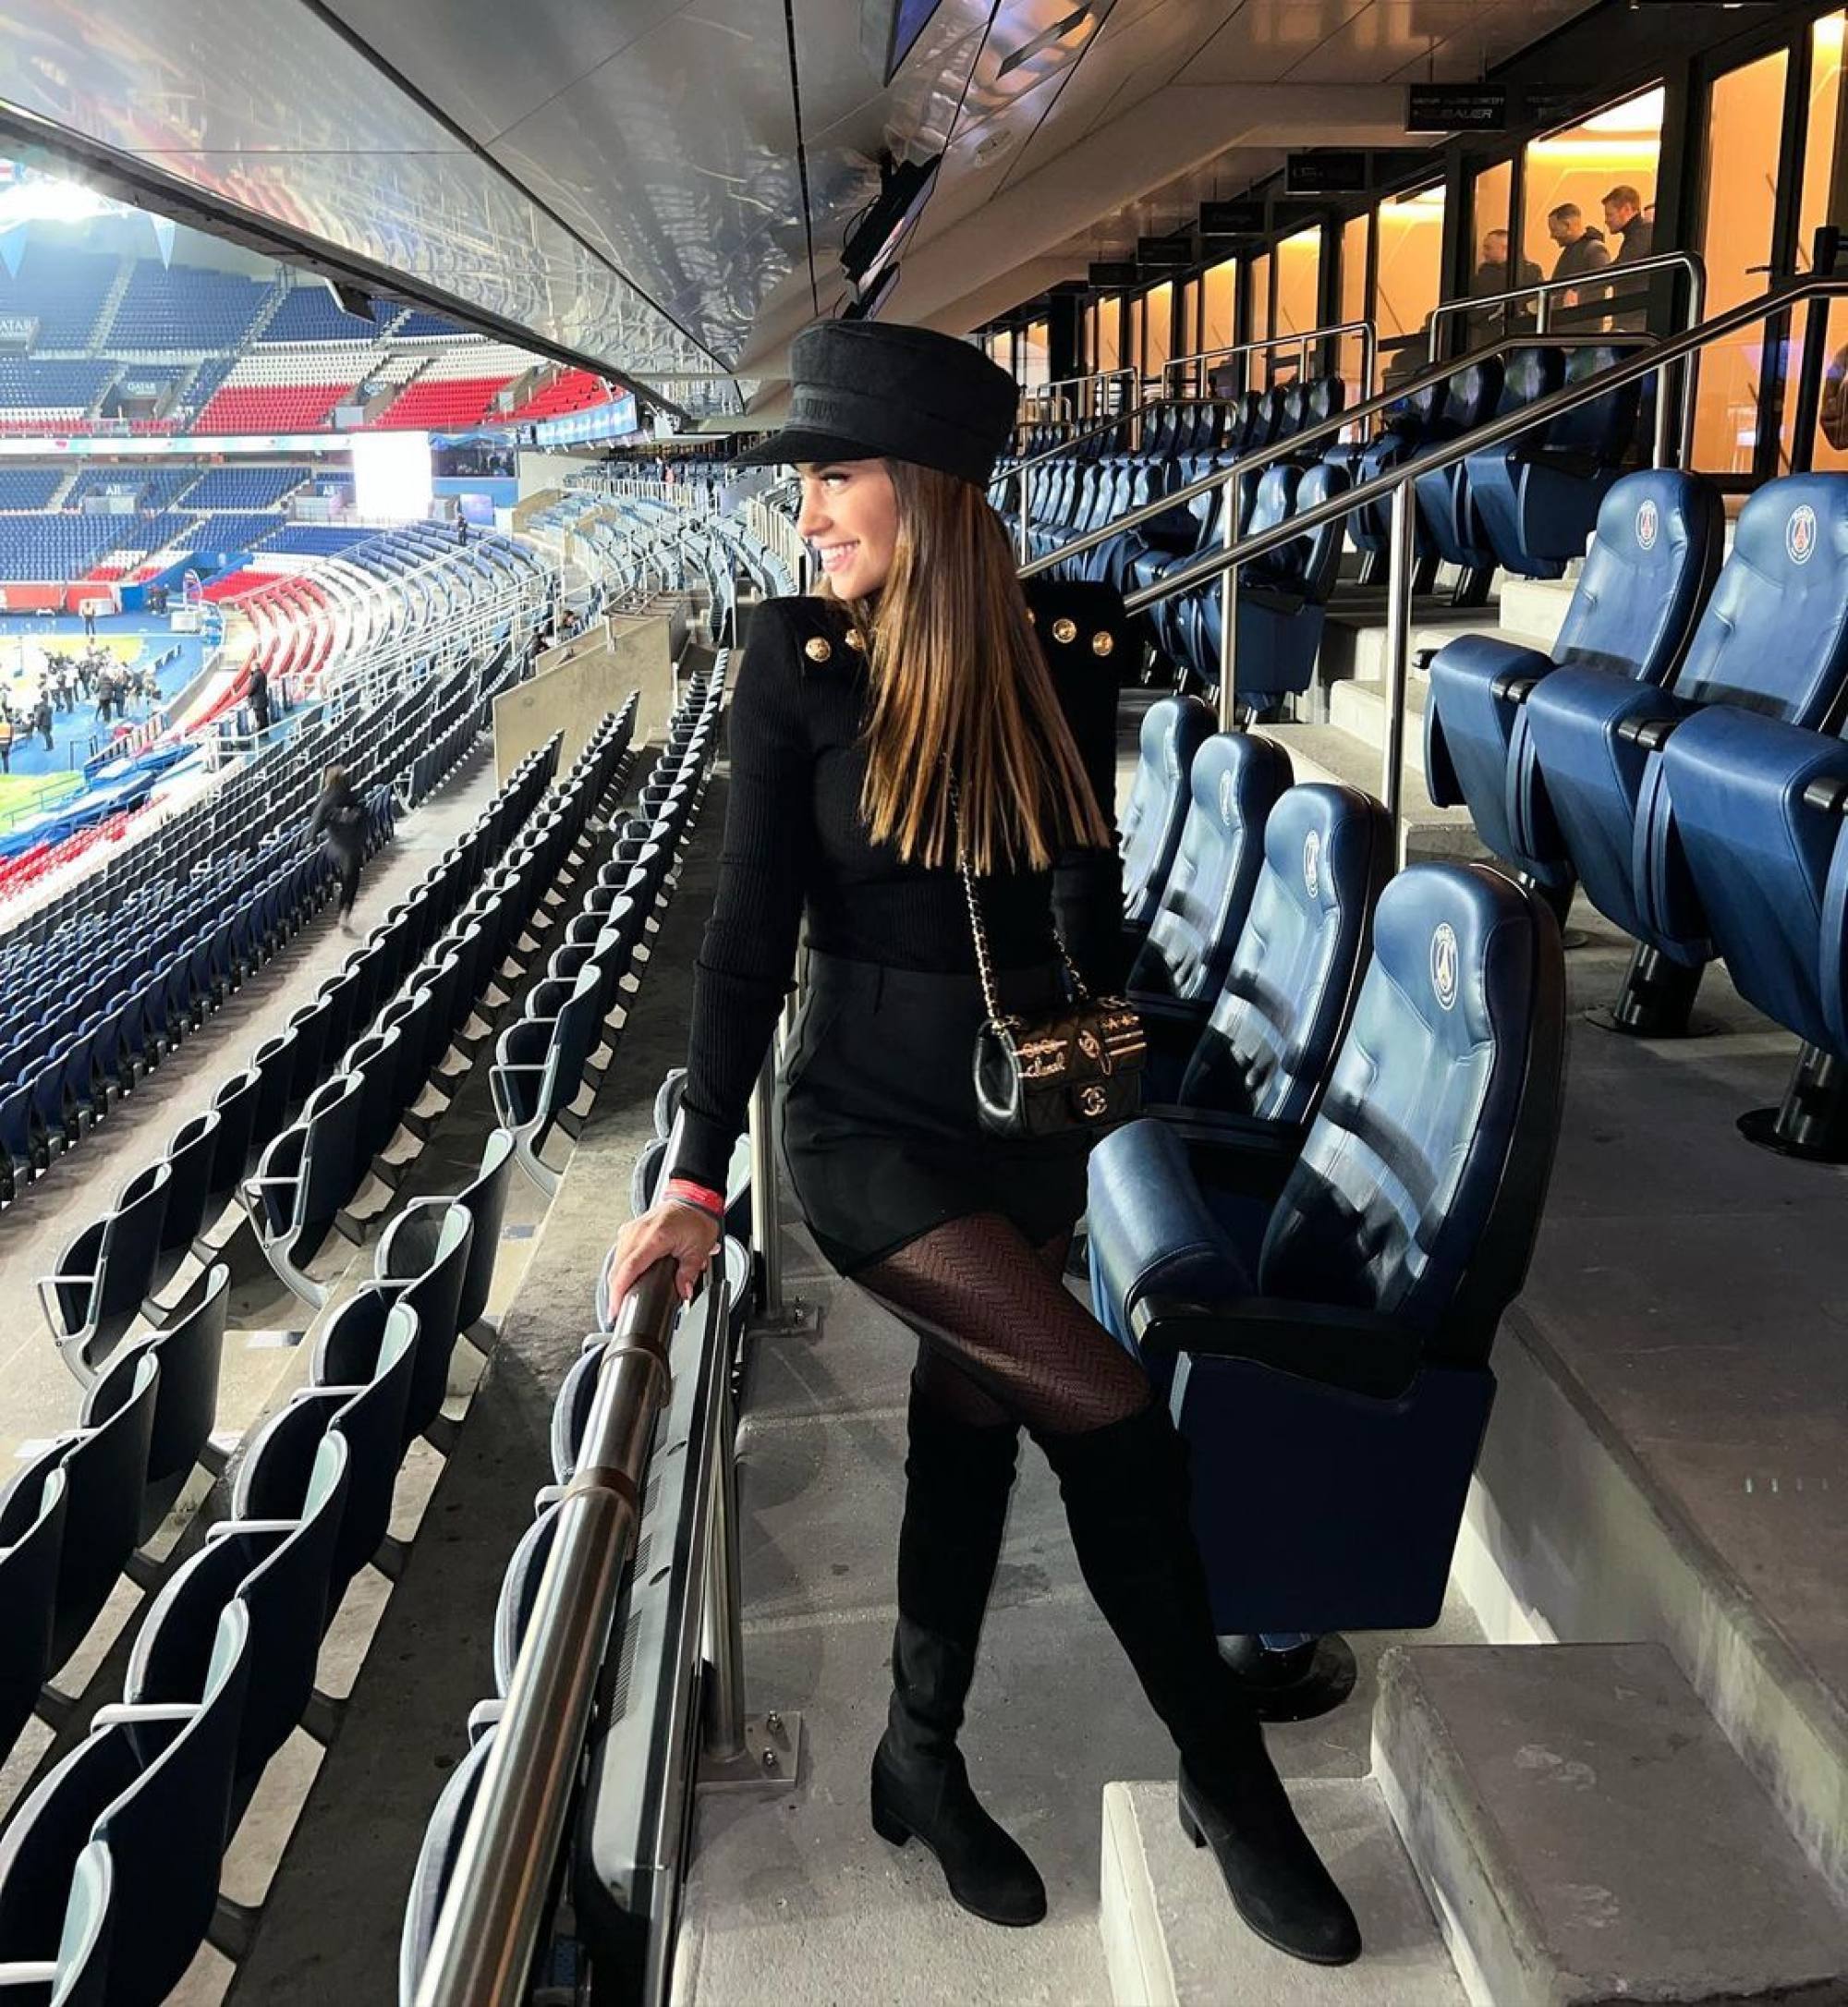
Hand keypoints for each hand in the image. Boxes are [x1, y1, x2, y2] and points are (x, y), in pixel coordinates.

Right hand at [604, 1198, 722, 1319]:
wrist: (692, 1200)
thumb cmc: (696, 1219)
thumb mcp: (698, 1249)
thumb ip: (689, 1273)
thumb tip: (683, 1292)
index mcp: (655, 1236)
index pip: (630, 1267)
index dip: (619, 1290)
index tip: (616, 1307)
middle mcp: (638, 1232)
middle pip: (617, 1267)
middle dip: (615, 1291)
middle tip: (618, 1311)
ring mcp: (632, 1229)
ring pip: (616, 1260)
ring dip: (616, 1280)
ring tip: (621, 1298)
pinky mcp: (630, 1230)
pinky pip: (619, 1252)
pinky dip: (619, 1268)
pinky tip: (625, 1279)